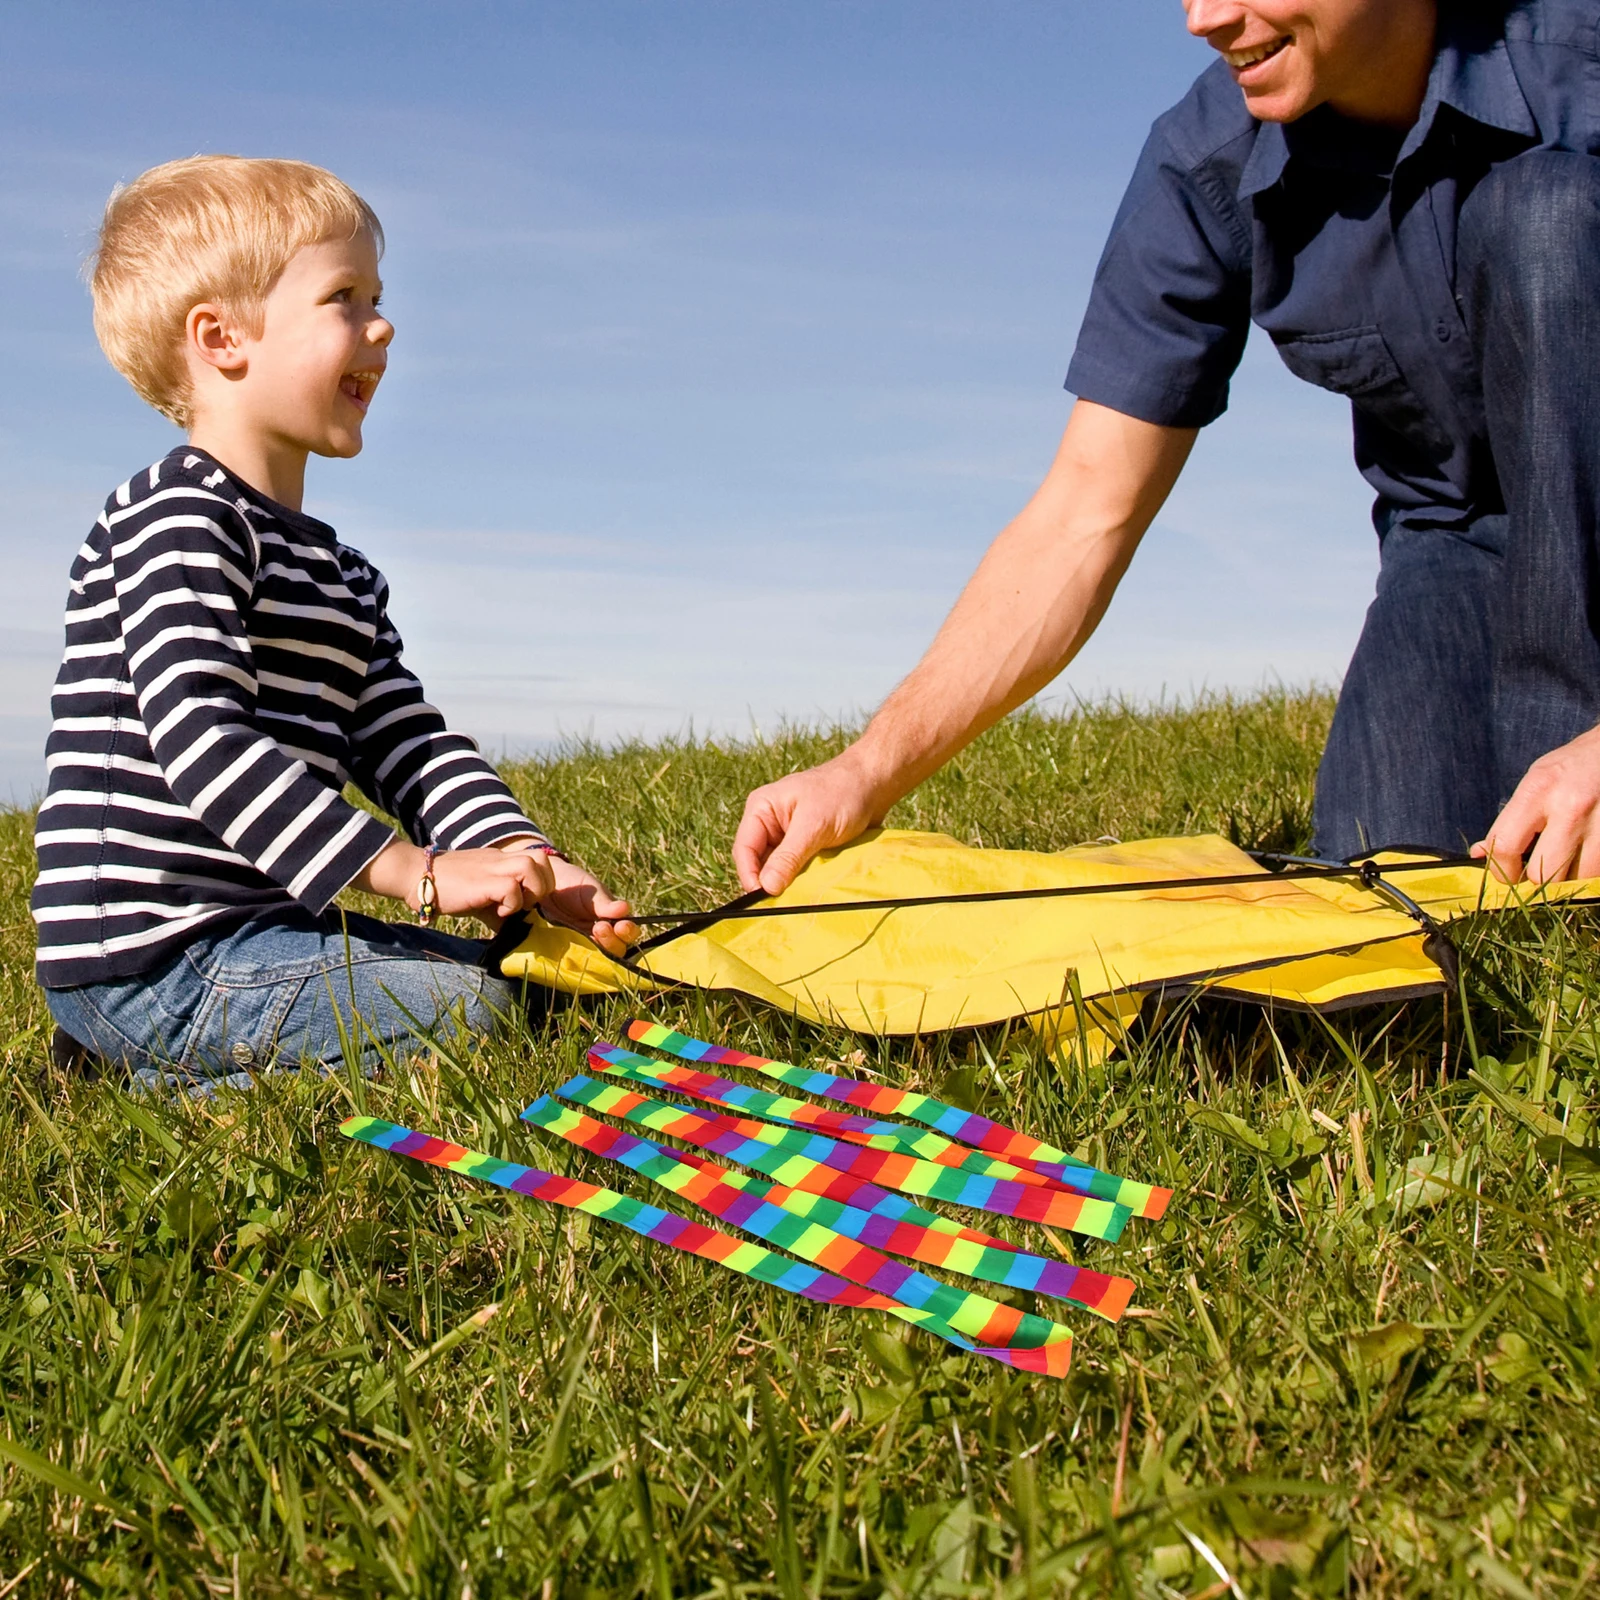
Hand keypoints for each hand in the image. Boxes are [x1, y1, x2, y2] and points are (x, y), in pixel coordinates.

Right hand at [359, 840, 555, 928]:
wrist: (415, 875)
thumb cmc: (446, 888)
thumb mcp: (479, 894)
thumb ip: (499, 906)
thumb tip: (516, 929)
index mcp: (501, 860)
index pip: (538, 860)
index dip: (542, 881)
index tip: (529, 901)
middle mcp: (500, 860)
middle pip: (542, 860)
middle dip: (543, 885)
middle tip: (527, 903)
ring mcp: (492, 868)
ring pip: (533, 866)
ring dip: (532, 891)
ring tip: (515, 907)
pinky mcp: (482, 881)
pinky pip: (511, 887)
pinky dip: (512, 903)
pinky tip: (498, 913)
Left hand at [521, 852, 638, 957]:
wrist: (545, 883)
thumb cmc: (573, 884)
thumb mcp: (591, 892)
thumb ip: (605, 904)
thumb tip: (625, 908)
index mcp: (614, 919)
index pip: (628, 933)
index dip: (628, 933)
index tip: (621, 925)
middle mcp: (603, 934)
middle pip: (617, 949)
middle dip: (613, 941)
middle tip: (600, 927)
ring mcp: (585, 942)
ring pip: (600, 956)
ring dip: (599, 948)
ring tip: (591, 931)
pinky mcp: (569, 948)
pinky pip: (579, 957)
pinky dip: (581, 955)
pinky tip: (576, 944)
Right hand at [733, 749, 883, 894]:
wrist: (874, 783)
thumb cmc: (842, 793)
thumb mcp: (814, 826)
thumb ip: (788, 856)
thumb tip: (767, 887)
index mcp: (761, 809)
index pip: (744, 850)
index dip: (750, 876)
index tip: (762, 899)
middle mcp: (769, 823)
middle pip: (759, 862)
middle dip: (769, 882)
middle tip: (782, 904)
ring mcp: (787, 835)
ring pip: (777, 868)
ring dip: (787, 882)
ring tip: (798, 897)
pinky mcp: (805, 845)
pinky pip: (796, 868)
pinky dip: (802, 879)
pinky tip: (811, 888)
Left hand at [1473, 724, 1599, 883]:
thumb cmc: (1573, 767)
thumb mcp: (1536, 781)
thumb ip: (1510, 818)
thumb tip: (1479, 853)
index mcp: (1538, 790)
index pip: (1505, 845)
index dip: (1501, 869)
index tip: (1507, 872)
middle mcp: (1569, 807)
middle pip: (1542, 873)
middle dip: (1538, 878)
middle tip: (1540, 868)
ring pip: (1577, 880)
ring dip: (1570, 876)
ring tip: (1568, 858)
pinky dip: (1590, 870)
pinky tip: (1586, 854)